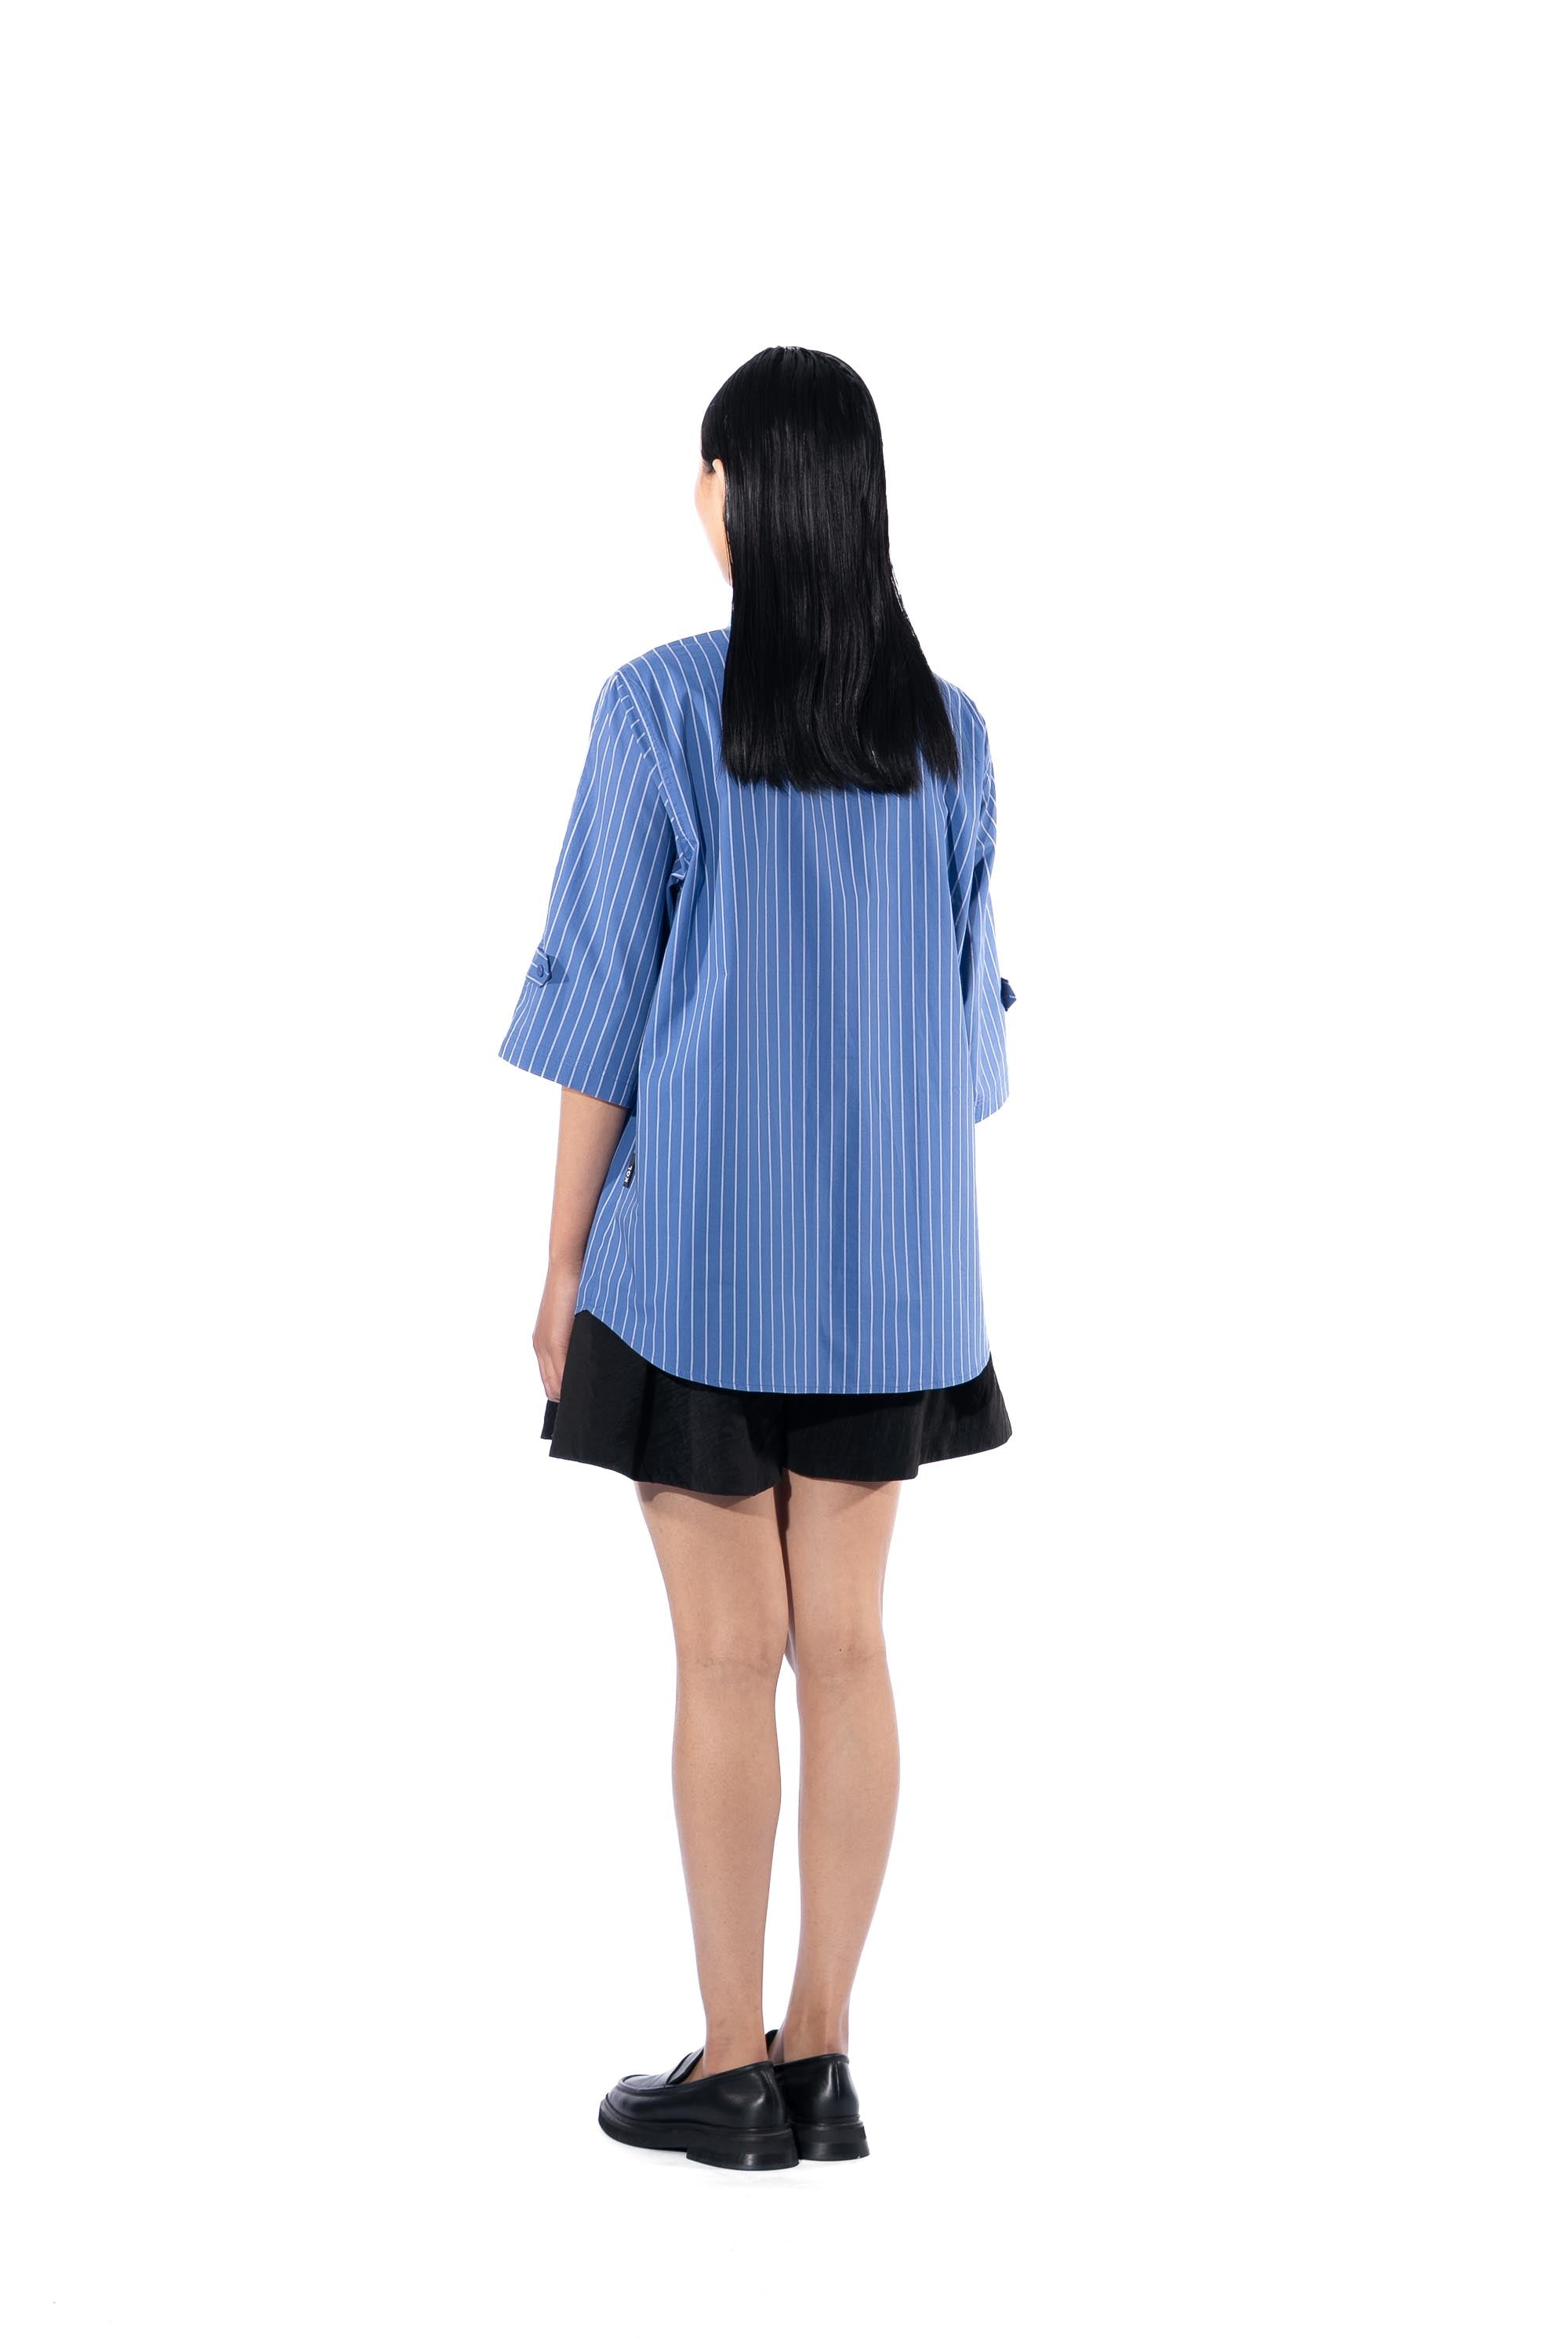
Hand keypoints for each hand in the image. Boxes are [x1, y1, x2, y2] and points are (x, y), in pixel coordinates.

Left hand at [533, 1260, 581, 1401]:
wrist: (569, 1265)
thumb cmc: (579, 1285)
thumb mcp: (577, 1317)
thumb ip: (579, 1336)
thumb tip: (594, 1349)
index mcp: (544, 1342)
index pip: (551, 1381)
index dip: (567, 1392)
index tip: (585, 1396)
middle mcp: (541, 1347)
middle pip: (552, 1389)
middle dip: (571, 1398)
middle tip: (591, 1402)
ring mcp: (545, 1346)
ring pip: (556, 1387)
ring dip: (574, 1394)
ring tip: (593, 1399)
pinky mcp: (555, 1342)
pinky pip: (563, 1375)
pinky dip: (576, 1385)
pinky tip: (591, 1388)